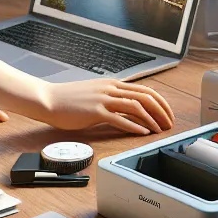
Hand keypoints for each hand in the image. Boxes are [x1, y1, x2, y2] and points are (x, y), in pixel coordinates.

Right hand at [36, 79, 173, 134]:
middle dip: (162, 111)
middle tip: (169, 124)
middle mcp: (110, 89)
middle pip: (146, 96)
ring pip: (136, 106)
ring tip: (159, 130)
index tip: (167, 115)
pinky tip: (142, 133)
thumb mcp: (95, 93)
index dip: (161, 103)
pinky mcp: (94, 111)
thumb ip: (112, 98)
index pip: (146, 90)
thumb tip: (129, 108)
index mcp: (113, 84)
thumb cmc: (69, 100)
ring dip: (151, 119)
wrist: (48, 99)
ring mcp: (103, 99)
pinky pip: (119, 118)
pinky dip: (134, 126)